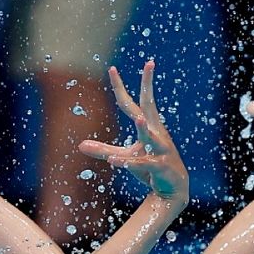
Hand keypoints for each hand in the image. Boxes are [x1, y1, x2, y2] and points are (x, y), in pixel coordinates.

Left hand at [77, 60, 188, 201]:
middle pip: (149, 105)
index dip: (120, 87)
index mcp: (148, 126)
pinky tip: (114, 161)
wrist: (173, 189)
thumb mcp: (125, 156)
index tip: (112, 68)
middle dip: (148, 84)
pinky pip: (144, 164)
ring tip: (139, 119)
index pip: (132, 103)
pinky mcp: (161, 167)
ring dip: (145, 129)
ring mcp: (161, 149)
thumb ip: (103, 150)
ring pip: (151, 136)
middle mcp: (157, 132)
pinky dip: (129, 163)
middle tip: (149, 63)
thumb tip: (80, 145)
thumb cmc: (150, 169)